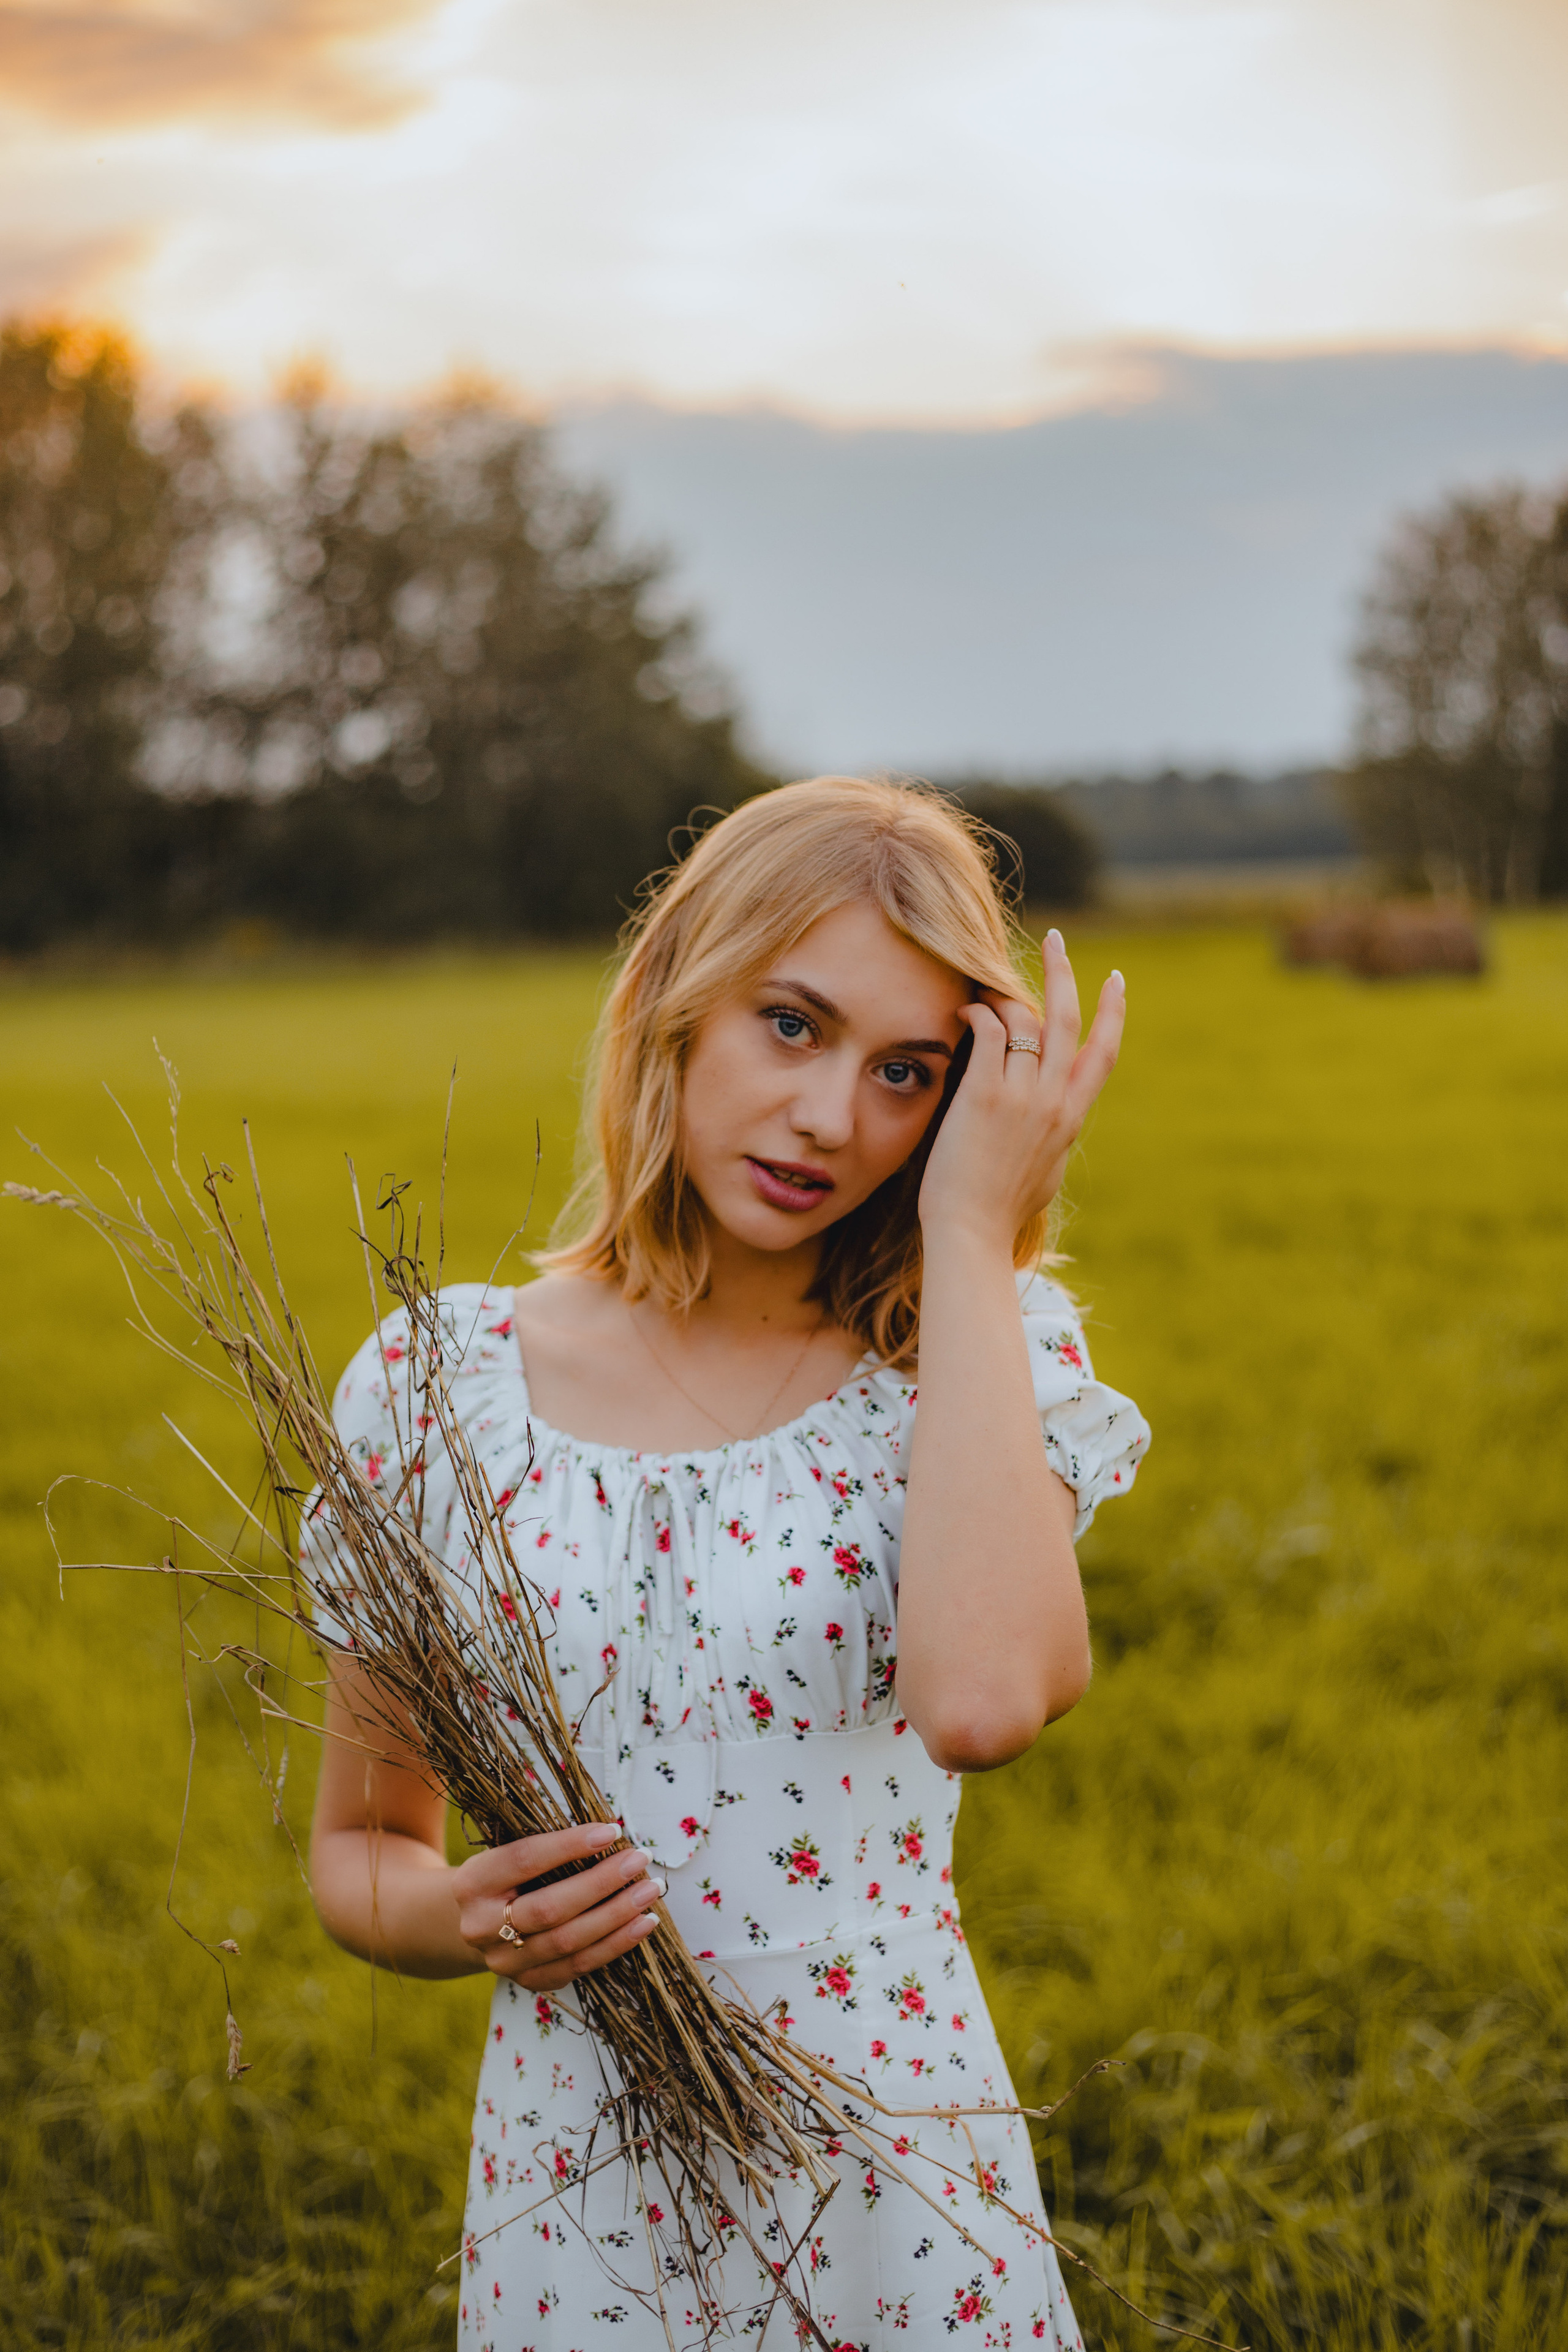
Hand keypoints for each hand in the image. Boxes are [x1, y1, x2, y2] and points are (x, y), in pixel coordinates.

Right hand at [452, 1822, 665, 1992]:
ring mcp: (504, 1961)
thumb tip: (610, 1836)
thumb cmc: (508, 1876)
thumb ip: (548, 1846)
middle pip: (548, 1909)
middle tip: (639, 1860)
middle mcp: (481, 1927)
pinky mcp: (529, 1981)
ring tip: (649, 1891)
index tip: (611, 1831)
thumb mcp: (510, 1853)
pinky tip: (642, 1924)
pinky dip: (615, 1944)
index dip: (569, 1846)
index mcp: (472, 1883)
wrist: (481, 1923)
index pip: (523, 1860)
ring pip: (567, 1943)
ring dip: (616, 1916)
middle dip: (600, 1883)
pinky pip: (579, 1966)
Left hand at [918, 929, 1124, 1250]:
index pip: (1103, 1052)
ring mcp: (1021, 1097)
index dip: (1112, 1012)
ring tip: (985, 982)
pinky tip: (964, 1010)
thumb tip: (1061, 1127)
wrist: (973, 1233)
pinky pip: (989, 1034)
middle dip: (1062, 973)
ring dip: (1005, 992)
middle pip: (1068, 1020)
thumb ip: (1056, 1138)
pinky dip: (978, 1014)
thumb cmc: (1002, 1211)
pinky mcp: (984, 1096)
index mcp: (1072, 1117)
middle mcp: (1053, 1101)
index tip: (1114, 981)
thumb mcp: (1047, 1172)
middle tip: (1054, 940)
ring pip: (1024, 1021)